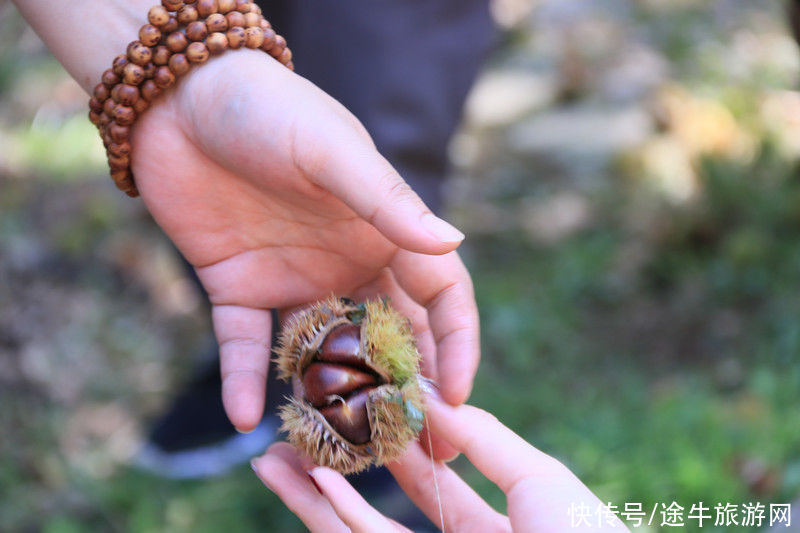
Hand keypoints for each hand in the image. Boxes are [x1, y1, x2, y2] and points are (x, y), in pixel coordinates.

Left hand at [132, 52, 478, 449]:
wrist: (179, 99)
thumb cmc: (269, 109)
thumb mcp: (331, 151)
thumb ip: (387, 202)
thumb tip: (455, 243)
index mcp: (383, 231)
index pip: (439, 295)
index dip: (456, 343)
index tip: (458, 395)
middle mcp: (347, 264)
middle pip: (390, 337)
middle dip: (407, 389)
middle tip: (419, 445)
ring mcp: (294, 282)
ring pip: (323, 354)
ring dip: (331, 399)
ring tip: (338, 448)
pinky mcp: (237, 289)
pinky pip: (245, 346)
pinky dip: (244, 381)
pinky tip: (245, 418)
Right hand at [251, 392, 629, 531]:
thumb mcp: (538, 480)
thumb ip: (480, 437)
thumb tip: (426, 392)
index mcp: (495, 530)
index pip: (434, 482)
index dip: (397, 443)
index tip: (363, 404)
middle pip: (383, 509)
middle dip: (341, 470)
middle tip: (301, 432)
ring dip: (316, 496)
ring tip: (274, 456)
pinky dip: (337, 517)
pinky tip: (313, 481)